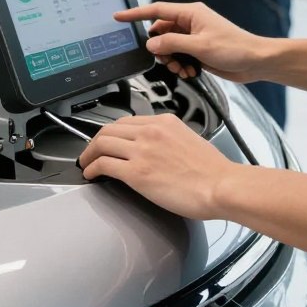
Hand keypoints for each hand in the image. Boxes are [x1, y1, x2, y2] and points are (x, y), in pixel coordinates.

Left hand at [78, 113, 239, 218]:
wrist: (220, 185)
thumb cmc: (212, 171)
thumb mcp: (189, 140)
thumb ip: (169, 139)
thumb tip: (157, 150)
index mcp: (164, 122)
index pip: (127, 121)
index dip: (112, 132)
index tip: (108, 141)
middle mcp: (150, 131)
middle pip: (109, 129)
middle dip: (95, 141)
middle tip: (90, 152)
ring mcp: (142, 150)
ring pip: (102, 143)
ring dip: (89, 154)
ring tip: (86, 164)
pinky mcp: (136, 172)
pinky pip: (104, 165)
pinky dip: (92, 168)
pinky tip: (91, 174)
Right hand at [115, 1, 268, 83]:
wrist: (255, 61)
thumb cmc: (236, 48)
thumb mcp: (200, 47)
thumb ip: (172, 44)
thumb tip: (152, 45)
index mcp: (191, 13)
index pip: (156, 10)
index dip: (135, 14)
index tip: (119, 16)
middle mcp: (191, 22)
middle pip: (161, 32)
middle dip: (160, 49)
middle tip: (166, 60)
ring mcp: (194, 36)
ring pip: (169, 47)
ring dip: (171, 60)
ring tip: (182, 68)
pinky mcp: (198, 49)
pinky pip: (179, 56)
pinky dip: (180, 65)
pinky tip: (190, 71)